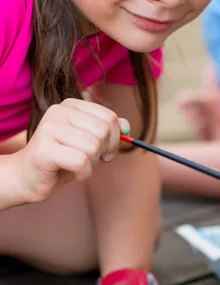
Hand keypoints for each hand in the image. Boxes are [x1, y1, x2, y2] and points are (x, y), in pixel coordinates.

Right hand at [13, 98, 128, 203]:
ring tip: (78, 166)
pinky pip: (81, 161)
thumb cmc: (61, 160)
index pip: (109, 117)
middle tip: (93, 161)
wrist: (26, 178)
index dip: (115, 138)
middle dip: (104, 151)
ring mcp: (49, 128)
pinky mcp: (44, 149)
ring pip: (93, 146)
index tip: (107, 151)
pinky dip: (84, 174)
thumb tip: (127, 127)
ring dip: (92, 163)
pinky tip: (75, 175)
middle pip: (103, 130)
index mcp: (71, 105)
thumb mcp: (88, 142)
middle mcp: (59, 111)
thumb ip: (108, 131)